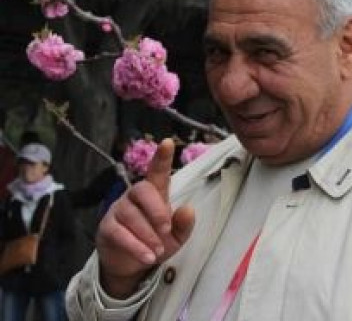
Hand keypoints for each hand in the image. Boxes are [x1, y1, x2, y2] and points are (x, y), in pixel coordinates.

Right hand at [96, 138, 194, 298]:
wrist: (131, 266)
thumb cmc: (156, 242)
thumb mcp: (177, 237)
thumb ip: (184, 224)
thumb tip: (188, 209)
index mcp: (155, 194)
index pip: (157, 172)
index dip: (162, 158)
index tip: (167, 143)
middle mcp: (134, 197)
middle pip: (142, 191)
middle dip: (156, 210)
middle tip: (166, 229)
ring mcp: (118, 210)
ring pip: (131, 216)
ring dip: (148, 235)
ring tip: (158, 251)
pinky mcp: (107, 228)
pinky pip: (120, 233)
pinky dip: (136, 246)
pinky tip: (147, 257)